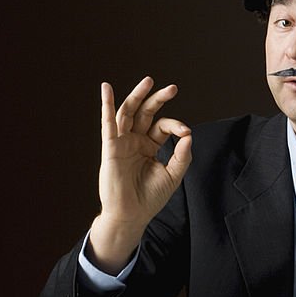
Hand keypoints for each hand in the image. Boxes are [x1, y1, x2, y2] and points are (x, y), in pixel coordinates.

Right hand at [88, 77, 191, 272]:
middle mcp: (135, 141)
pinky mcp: (111, 147)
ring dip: (137, 96)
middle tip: (172, 88)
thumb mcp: (173, 175)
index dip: (175, 126)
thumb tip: (188, 134)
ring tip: (149, 81)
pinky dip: (107, 105)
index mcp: (149, 146)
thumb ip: (182, 155)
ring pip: (128, 113)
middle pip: (145, 113)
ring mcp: (122, 143)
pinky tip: (107, 89)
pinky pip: (108, 123)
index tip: (186, 133)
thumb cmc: (150, 198)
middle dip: (158, 99)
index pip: (162, 127)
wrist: (131, 215)